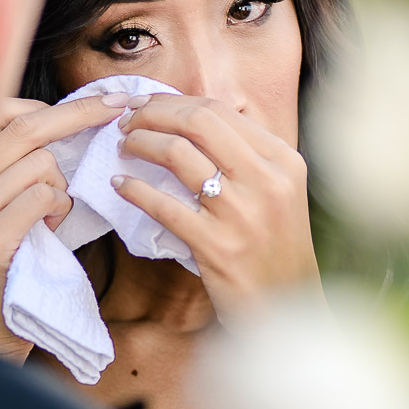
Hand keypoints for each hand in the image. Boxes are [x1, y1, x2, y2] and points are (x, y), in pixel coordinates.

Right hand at [0, 94, 127, 358]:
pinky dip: (58, 210)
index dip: (58, 104)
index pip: (5, 115)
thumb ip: (24, 170)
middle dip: (80, 115)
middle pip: (25, 130)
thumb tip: (73, 124)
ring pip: (39, 165)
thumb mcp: (8, 210)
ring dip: (62, 188)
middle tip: (121, 109)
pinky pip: (40, 199)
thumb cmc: (8, 267)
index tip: (105, 100)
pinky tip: (49, 231)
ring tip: (51, 218)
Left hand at [113, 94, 320, 323]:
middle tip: (127, 122)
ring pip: (178, 154)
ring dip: (141, 143)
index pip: (219, 111)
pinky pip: (164, 206)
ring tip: (124, 147)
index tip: (145, 106)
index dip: (172, 103)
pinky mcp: (217, 246)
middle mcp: (266, 180)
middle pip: (197, 122)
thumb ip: (248, 156)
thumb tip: (192, 120)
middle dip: (153, 114)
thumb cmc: (276, 248)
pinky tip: (120, 185)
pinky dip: (135, 190)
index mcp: (282, 160)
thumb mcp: (280, 191)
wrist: (288, 306)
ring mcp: (242, 213)